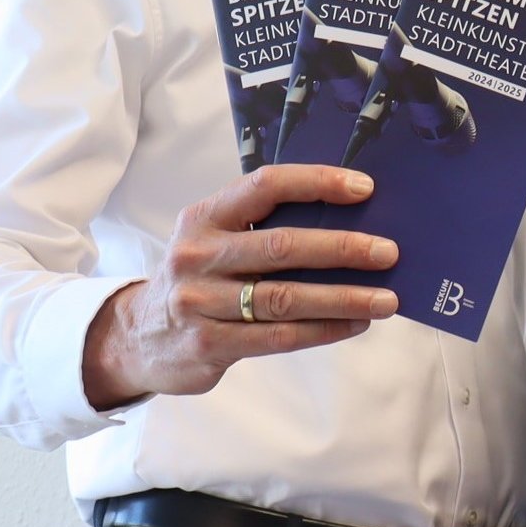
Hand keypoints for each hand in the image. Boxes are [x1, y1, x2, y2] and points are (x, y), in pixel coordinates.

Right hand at [81, 165, 399, 407]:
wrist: (136, 336)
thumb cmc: (200, 277)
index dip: (316, 182)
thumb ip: (264, 226)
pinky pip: (280, 337)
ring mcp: (200, 302)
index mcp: (204, 217)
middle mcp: (198, 255)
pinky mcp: (209, 344)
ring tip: (387, 298)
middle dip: (343, 248)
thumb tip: (352, 219)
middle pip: (283, 247)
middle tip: (389, 252)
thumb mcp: (215, 239)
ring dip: (345, 298)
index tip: (364, 188)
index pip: (265, 186)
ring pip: (287, 298)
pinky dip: (324, 330)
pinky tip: (356, 324)